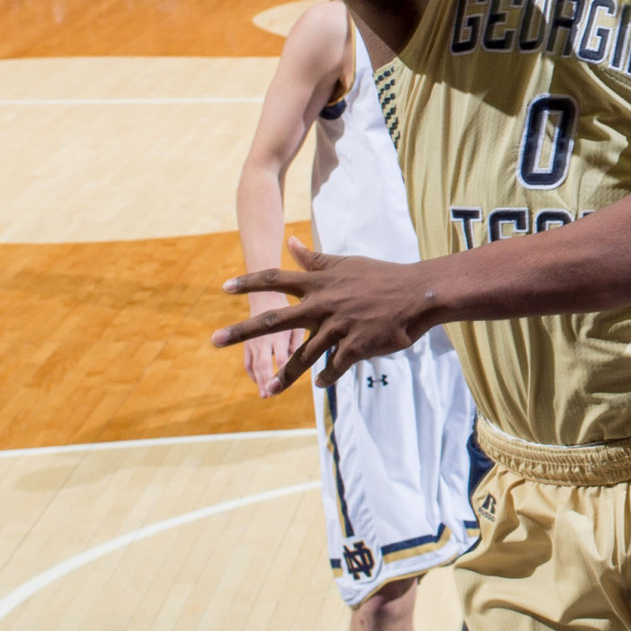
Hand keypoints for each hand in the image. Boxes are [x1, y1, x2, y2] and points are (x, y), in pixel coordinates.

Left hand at [215, 239, 430, 392]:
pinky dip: (326, 378)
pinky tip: (320, 385)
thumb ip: (314, 259)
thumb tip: (289, 242)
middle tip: (214, 340)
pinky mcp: (355, 347)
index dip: (249, 282)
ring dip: (283, 375)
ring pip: (302, 356)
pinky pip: (334, 368)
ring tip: (266, 388)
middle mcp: (322, 305)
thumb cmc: (381, 276)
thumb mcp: (345, 263)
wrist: (416, 294)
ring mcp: (337, 328)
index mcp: (318, 284)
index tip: (224, 288)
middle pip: (274, 320)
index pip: (276, 279)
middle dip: (242, 331)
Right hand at [236, 294, 302, 398]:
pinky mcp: (248, 343)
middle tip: (269, 395)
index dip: (286, 371)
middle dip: (265, 380)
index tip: (291, 384)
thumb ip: (299, 340)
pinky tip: (260, 383)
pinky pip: (248, 362)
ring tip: (264, 395)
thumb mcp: (299, 319)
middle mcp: (264, 337)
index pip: (281, 356)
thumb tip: (305, 358)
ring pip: (253, 365)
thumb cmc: (289, 307)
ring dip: (258, 381)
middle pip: (263, 363)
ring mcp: (254, 341)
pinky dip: (253, 374)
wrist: (266, 293)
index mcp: (278, 331)